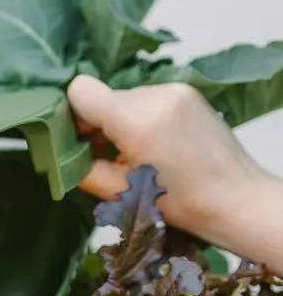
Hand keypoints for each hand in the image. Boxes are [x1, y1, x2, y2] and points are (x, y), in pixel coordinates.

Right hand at [67, 75, 267, 246]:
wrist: (235, 199)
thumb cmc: (181, 204)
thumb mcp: (121, 194)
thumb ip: (84, 169)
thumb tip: (61, 153)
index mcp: (138, 122)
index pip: (81, 91)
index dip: (72, 115)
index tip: (79, 141)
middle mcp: (156, 97)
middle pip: (103, 98)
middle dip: (98, 125)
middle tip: (108, 157)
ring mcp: (174, 91)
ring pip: (124, 99)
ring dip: (121, 123)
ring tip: (137, 155)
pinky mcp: (185, 92)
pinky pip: (146, 99)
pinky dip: (142, 120)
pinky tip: (156, 146)